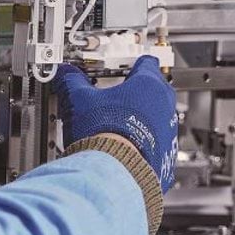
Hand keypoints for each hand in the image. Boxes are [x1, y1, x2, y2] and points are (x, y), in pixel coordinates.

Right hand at [51, 56, 178, 190]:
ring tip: (117, 123)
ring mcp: (169, 132)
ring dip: (142, 118)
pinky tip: (125, 145)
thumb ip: (72, 81)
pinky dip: (144, 142)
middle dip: (136, 91)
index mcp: (149, 85)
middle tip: (116, 95)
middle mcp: (165, 106)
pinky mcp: (166, 156)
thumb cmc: (103, 134)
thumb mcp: (79, 99)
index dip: (131, 63)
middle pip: (154, 89)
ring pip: (157, 117)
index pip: (146, 62)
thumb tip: (66, 75)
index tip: (121, 67)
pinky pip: (157, 143)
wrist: (114, 172)